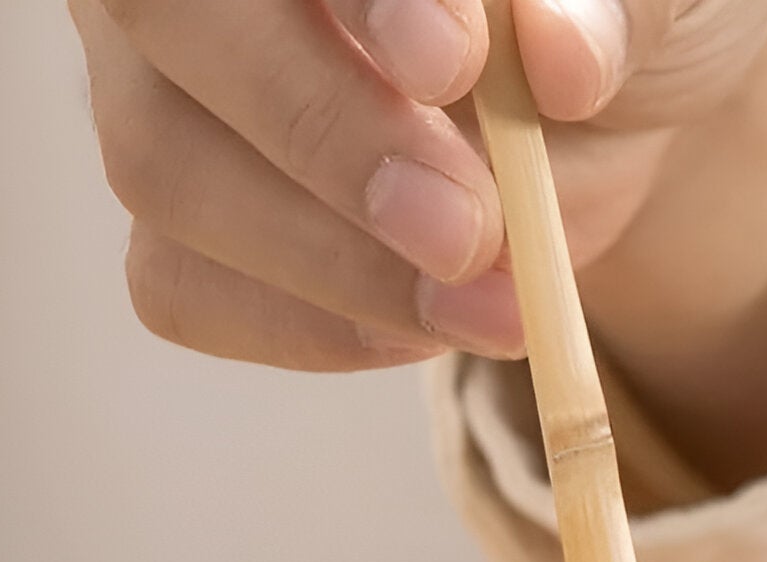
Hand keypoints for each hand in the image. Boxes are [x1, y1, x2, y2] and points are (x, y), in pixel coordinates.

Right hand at [72, 0, 766, 478]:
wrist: (602, 103)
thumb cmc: (610, 8)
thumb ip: (609, 4)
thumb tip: (563, 53)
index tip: (450, 60)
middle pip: (167, 19)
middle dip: (321, 132)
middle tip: (466, 231)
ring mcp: (157, 78)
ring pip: (163, 167)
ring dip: (333, 263)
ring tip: (493, 308)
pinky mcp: (177, 215)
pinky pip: (181, 285)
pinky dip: (311, 325)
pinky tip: (423, 325)